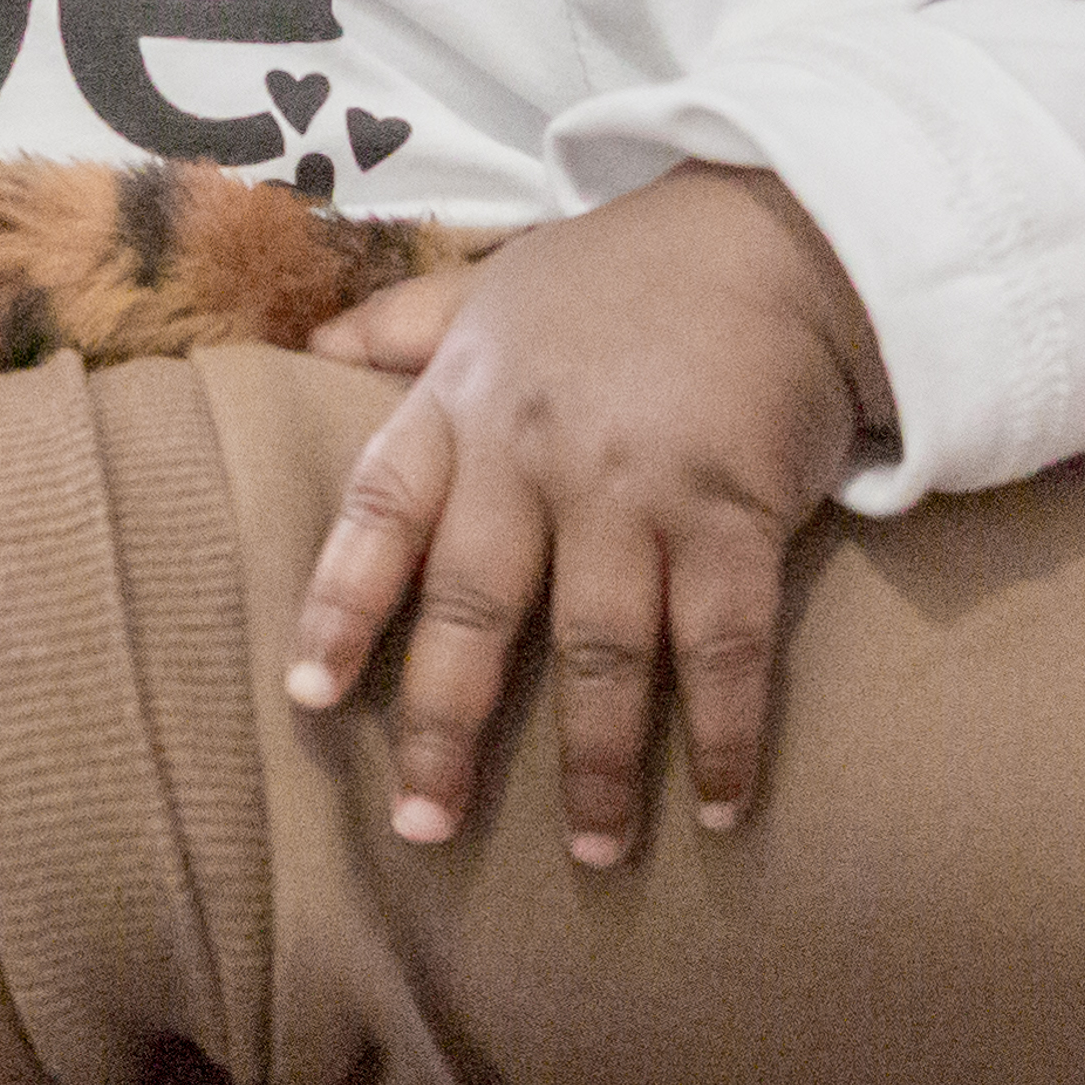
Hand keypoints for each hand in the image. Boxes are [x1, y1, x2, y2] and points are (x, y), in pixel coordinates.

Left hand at [288, 166, 885, 866]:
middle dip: (447, 727)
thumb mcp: (500, 282)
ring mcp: (636, 485)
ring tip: (593, 853)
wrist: (781, 231)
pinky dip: (724, 731)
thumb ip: (404, 325)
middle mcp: (534, 451)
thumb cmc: (627, 270)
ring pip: (598, 650)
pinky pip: (723, 643)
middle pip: (476, 608)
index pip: (380, 512)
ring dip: (594, 764)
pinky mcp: (734, 508)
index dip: (342, 605)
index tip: (313, 698)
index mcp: (465, 400)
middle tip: (425, 827)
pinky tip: (719, 806)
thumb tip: (303, 349)